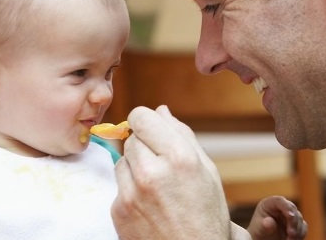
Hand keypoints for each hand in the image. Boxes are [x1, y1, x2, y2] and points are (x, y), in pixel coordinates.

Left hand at [112, 105, 231, 238]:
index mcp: (179, 157)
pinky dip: (130, 190)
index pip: (140, 116)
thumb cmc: (206, 217)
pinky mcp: (119, 210)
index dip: (146, 122)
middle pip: (131, 137)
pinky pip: (118, 186)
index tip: (152, 130)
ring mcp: (132, 192)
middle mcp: (152, 172)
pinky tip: (149, 204)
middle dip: (144, 146)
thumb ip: (182, 135)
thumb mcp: (207, 171)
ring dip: (135, 167)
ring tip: (156, 187)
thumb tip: (162, 110)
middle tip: (162, 167)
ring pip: (121, 159)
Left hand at [248, 196, 306, 239]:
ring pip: (299, 218)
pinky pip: (303, 227)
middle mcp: (280, 207)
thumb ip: (264, 225)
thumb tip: (268, 222)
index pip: (279, 200)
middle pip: (292, 209)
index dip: (286, 207)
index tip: (290, 216)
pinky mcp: (295, 224)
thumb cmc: (258, 233)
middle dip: (293, 222)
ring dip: (297, 230)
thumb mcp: (259, 230)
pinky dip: (300, 234)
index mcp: (269, 204)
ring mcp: (289, 215)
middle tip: (291, 234)